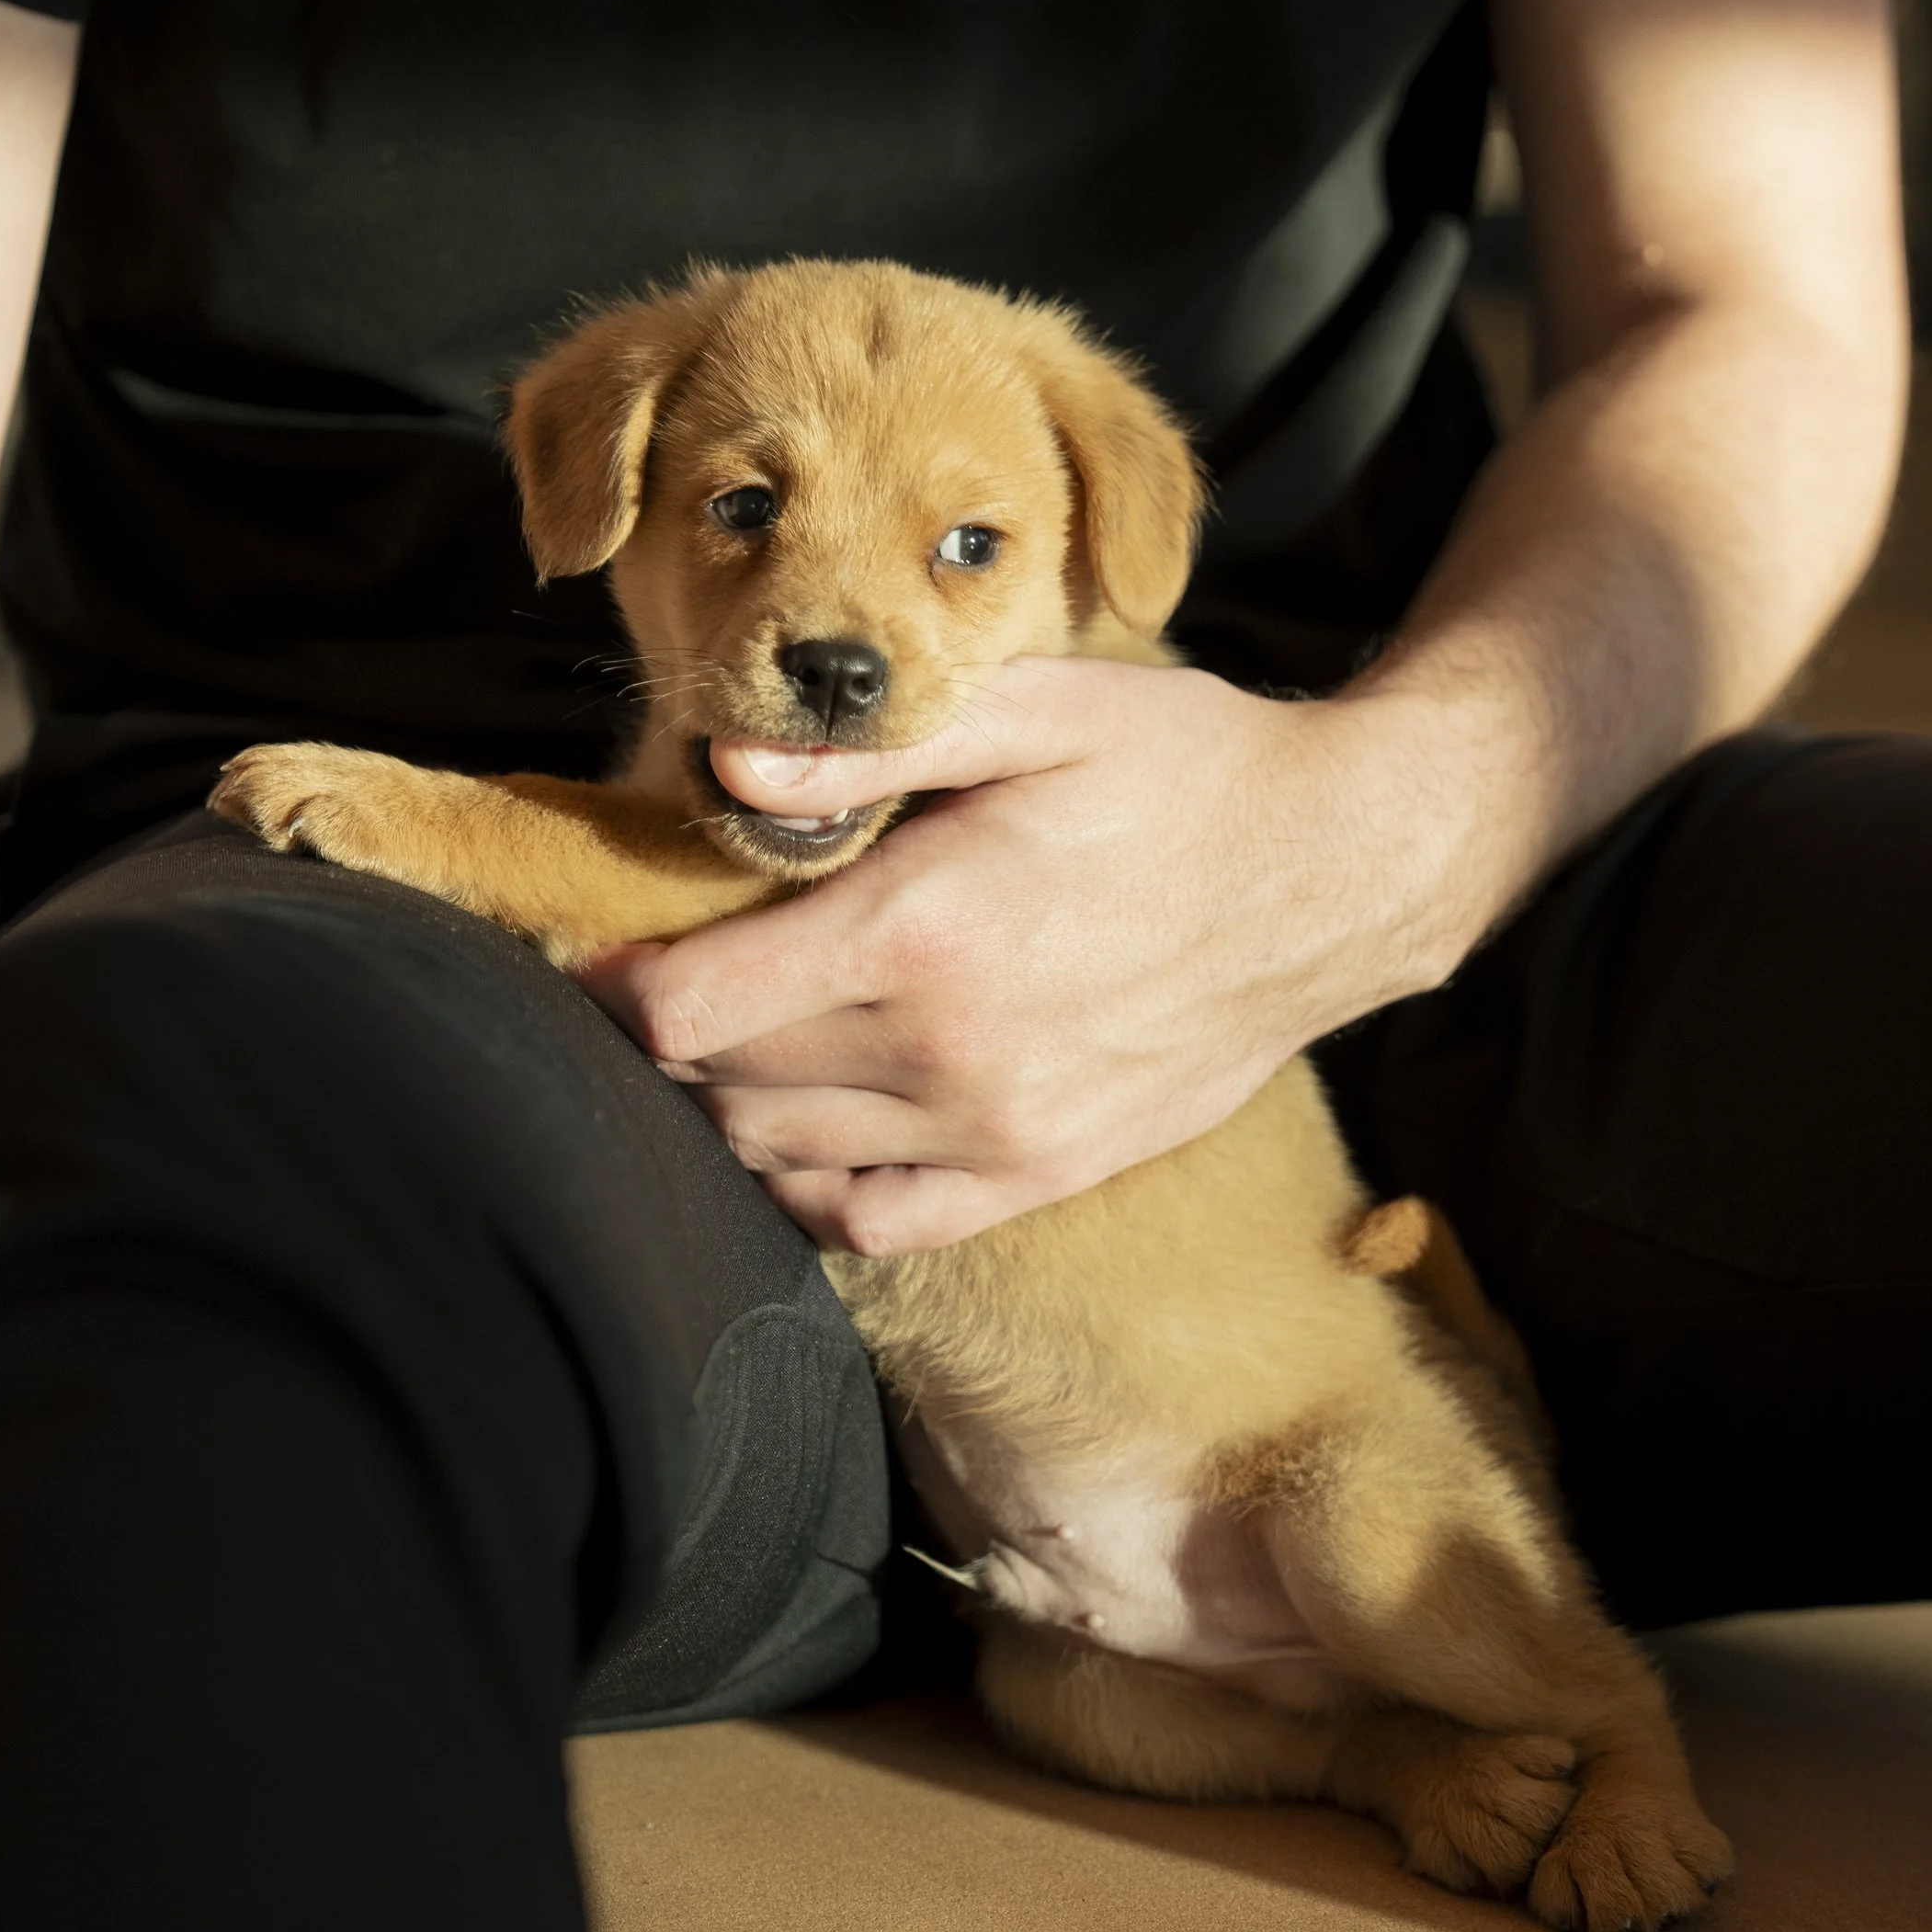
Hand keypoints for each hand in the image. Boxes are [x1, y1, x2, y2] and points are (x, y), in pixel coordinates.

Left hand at [582, 657, 1499, 1252]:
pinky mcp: (1040, 1173)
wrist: (1335, 876)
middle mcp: (944, 1052)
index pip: (687, 1009)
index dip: (613, 985)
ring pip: (776, 1155)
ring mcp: (994, 1131)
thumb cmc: (1182, 769)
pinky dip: (806, 1187)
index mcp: (920, 931)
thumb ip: (871, 745)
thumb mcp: (1038, 710)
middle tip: (669, 970)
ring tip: (735, 1031)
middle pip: (718, 1083)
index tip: (596, 951)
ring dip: (729, 1101)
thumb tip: (720, 767)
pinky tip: (801, 1127)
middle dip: (668, 1031)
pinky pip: (871, 1221)